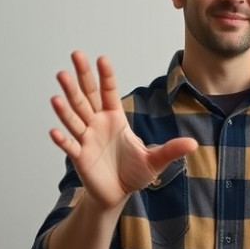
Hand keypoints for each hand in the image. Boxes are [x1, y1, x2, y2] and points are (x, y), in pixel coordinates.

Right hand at [49, 51, 197, 209]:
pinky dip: (62, 140)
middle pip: (87, 97)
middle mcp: (98, 124)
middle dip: (81, 78)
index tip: (102, 58)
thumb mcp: (156, 160)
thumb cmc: (135, 172)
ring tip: (58, 90)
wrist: (118, 193)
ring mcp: (87, 139)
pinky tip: (54, 131)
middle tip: (75, 55)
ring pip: (75, 118)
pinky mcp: (80, 158)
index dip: (105, 76)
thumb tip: (194, 144)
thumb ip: (171, 149)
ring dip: (66, 105)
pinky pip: (70, 147)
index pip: (109, 93)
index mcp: (115, 119)